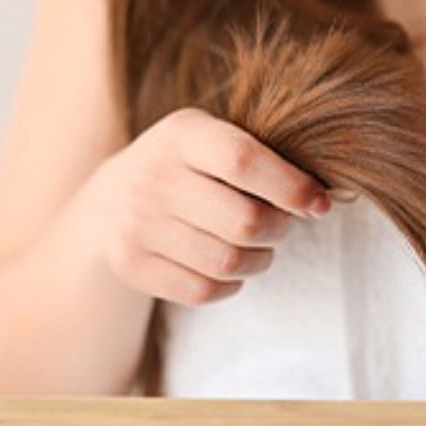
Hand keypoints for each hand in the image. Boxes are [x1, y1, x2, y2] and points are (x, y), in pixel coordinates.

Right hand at [79, 107, 329, 305]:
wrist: (106, 202)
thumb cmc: (183, 167)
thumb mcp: (208, 139)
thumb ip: (257, 157)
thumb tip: (319, 200)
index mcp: (181, 135)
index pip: (243, 161)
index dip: (291, 187)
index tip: (318, 205)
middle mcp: (154, 178)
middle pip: (244, 221)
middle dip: (279, 229)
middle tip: (280, 225)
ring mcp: (138, 225)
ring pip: (227, 262)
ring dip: (259, 260)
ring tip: (258, 248)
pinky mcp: (132, 265)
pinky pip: (202, 291)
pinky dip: (229, 284)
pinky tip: (228, 268)